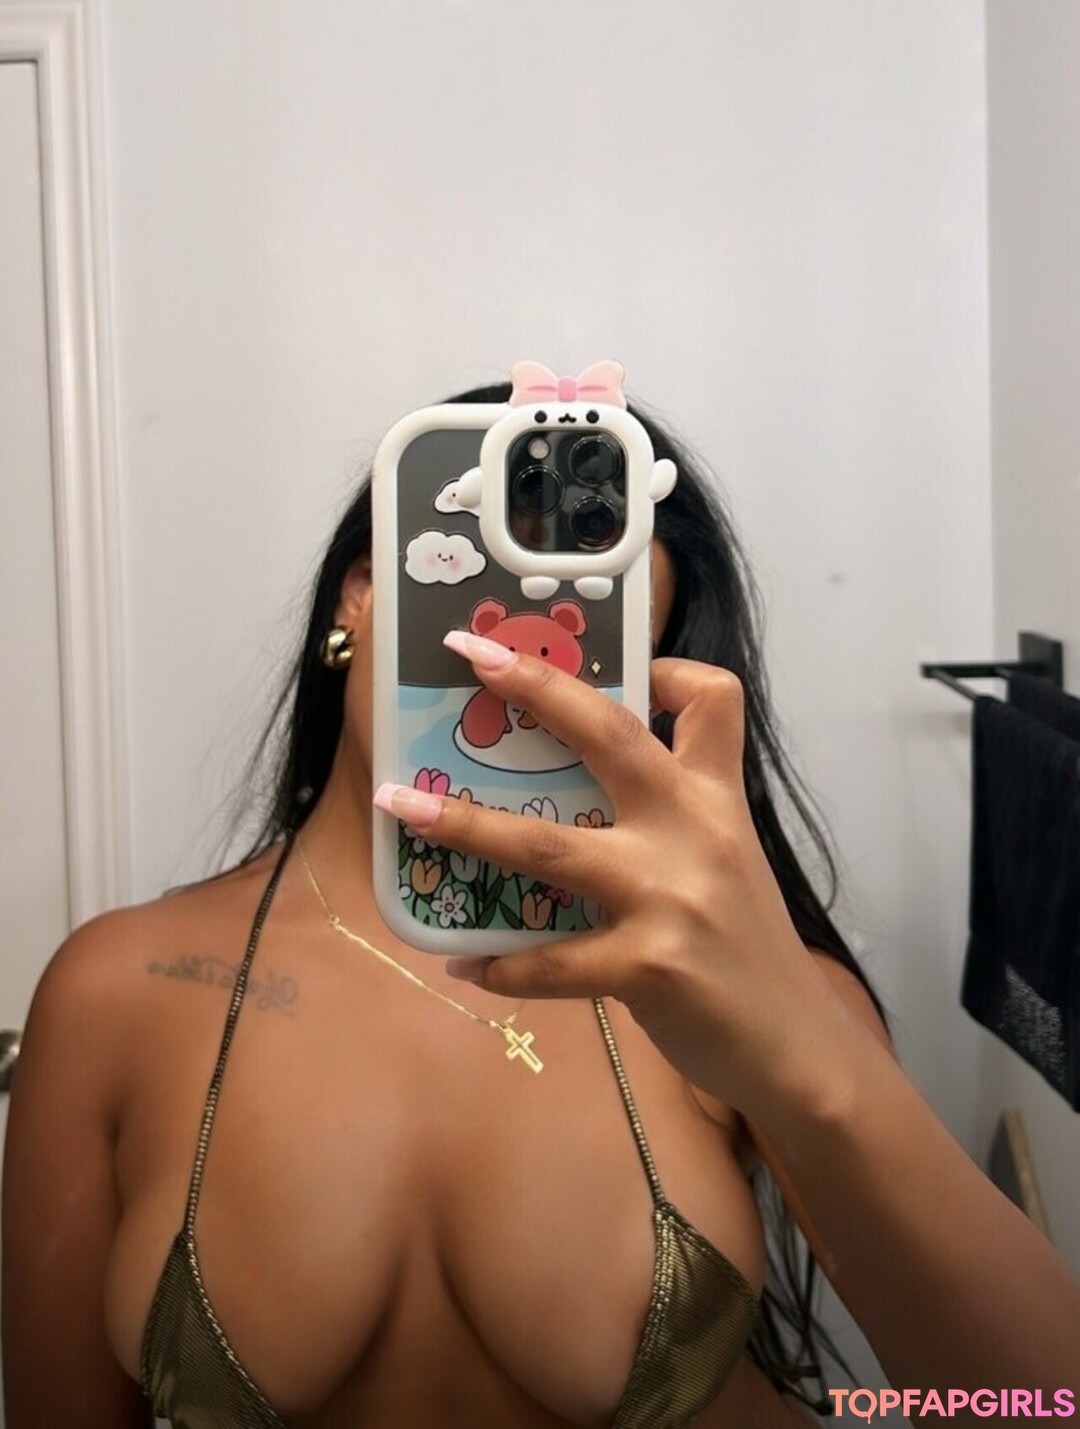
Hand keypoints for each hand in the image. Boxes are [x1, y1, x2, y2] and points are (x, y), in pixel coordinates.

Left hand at [373, 631, 845, 1120]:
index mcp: (718, 798)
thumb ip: (672, 819)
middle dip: (534, 685)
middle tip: (469, 654)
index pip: (710, 700)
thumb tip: (580, 794)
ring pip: (548, 845)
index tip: (610, 667)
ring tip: (402, 808)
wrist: (792, 1045)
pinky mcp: (648, 967)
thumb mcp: (726, 860)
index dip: (664, 668)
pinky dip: (501, 964)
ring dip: (465, 823)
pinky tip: (468, 966)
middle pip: (609, 733)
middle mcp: (696, 830)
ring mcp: (670, 897)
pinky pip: (551, 961)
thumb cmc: (746, 948)